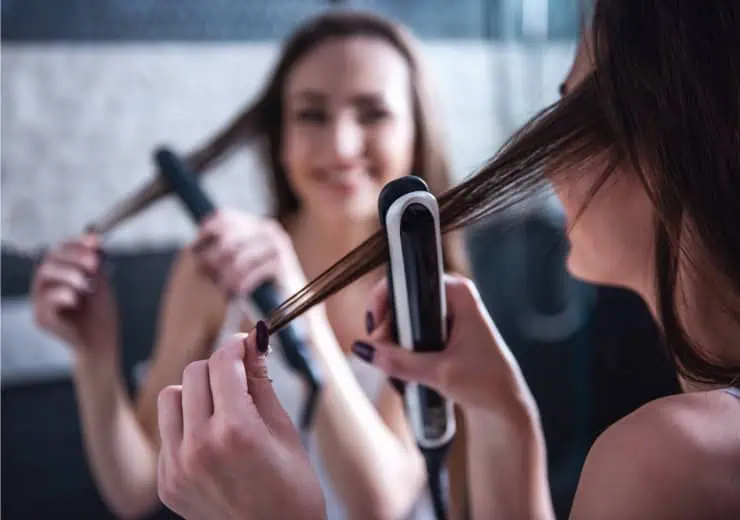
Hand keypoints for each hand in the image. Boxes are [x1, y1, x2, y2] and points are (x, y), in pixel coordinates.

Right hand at [31, 234, 118, 361]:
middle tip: (94, 264)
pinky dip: (63, 295)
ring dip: (68, 274)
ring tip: (86, 283)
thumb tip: (95, 238)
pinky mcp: (43, 318)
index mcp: (58, 275)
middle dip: (73, 257)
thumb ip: (95, 261)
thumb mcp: (99, 281)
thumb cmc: (99, 311)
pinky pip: (47, 301)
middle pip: (50, 260)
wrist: (102, 340)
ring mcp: (41, 302)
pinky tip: (77, 298)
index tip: (96, 242)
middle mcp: (46, 286)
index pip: (60, 251)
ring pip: (44, 276)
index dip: (76, 244)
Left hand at [157, 324, 325, 519]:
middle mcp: (200, 447)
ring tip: (221, 409)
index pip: (223, 363)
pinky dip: (187, 426)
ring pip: (171, 397)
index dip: (237, 346)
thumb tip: (254, 343)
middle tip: (240, 378)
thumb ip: (262, 383)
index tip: (246, 344)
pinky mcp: (166, 483)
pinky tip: (212, 442)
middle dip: (219, 368)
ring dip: (196, 393)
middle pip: (194, 372)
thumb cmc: (293, 493)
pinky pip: (167, 432)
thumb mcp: (285, 431)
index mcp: (236, 431)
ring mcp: (177, 467)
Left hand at [191, 210, 306, 297]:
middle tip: (209, 274)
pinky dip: (242, 285)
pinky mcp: (283, 265)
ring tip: (225, 288)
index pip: (225, 218)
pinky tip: (239, 292)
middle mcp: (269, 230)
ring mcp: (277, 246)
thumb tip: (192, 246)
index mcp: (257, 225)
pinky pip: (251, 274)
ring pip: (238, 260)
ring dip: (227, 277)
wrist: (291, 304)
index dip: (206, 233)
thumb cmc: (258, 283)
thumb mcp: (236, 263)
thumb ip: (219, 251)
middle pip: (228, 239)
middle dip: (214, 259)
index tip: (195, 250)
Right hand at [353, 274, 533, 414]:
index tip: (374, 326)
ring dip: (394, 343)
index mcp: (458, 293)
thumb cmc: (486, 385)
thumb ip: (400, 362)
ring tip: (396, 367)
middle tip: (383, 352)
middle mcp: (452, 298)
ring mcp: (448, 316)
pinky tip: (406, 371)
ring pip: (405, 320)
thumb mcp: (440, 373)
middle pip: (403, 301)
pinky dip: (403, 351)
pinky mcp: (444, 334)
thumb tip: (365, 350)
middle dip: (388, 327)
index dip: (385, 299)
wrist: (505, 408)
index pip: (410, 282)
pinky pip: (412, 334)